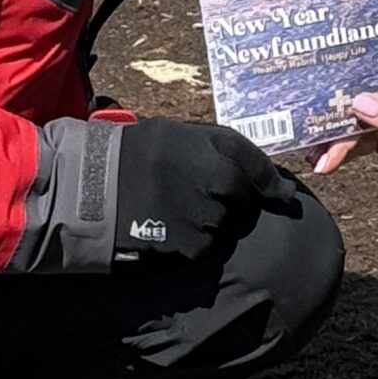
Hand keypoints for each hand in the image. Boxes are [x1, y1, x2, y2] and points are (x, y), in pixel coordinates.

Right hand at [114, 117, 297, 263]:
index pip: (257, 166)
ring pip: (224, 223)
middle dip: (236, 201)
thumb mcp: (176, 134)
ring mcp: (205, 214)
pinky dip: (192, 238)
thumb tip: (247, 169)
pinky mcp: (190, 244)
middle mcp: (218, 178)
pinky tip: (166, 225)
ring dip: (211, 219)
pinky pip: (203, 244)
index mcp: (215, 145)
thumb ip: (214, 148)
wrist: (91, 185)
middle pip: (244, 198)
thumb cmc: (133, 153)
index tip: (286, 196)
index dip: (273, 183)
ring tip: (175, 206)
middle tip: (205, 196)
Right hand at [312, 70, 377, 201]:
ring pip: (353, 126)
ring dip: (334, 144)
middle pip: (355, 108)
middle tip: (316, 146)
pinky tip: (328, 161)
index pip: (368, 86)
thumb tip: (362, 101)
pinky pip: (357, 141)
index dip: (343, 99)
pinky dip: (342, 152)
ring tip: (319, 161)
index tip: (321, 113)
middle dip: (333, 128)